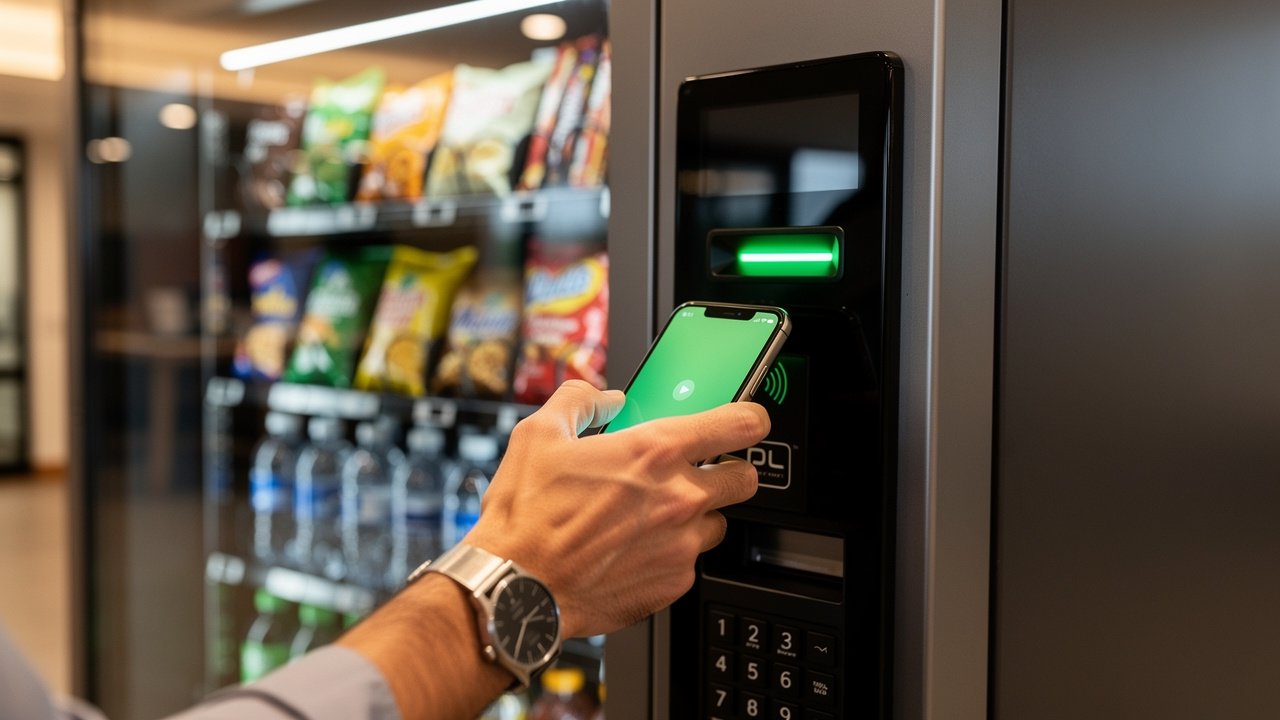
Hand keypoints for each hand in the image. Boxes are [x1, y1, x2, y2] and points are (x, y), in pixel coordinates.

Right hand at [465, 380, 769, 637]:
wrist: (515, 588)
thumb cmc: (526, 517)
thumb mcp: (539, 434)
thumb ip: (580, 402)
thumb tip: (602, 398)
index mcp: (655, 452)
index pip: (741, 424)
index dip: (749, 419)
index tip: (746, 421)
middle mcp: (679, 498)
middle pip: (745, 478)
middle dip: (727, 472)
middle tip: (698, 473)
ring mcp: (681, 545)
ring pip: (718, 524)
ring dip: (696, 518)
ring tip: (654, 517)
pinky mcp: (673, 584)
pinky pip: (690, 563)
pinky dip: (671, 555)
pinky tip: (634, 550)